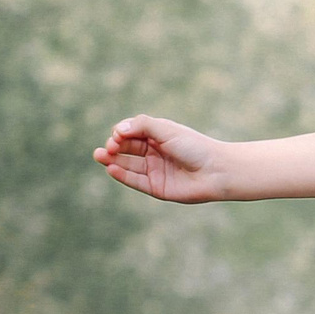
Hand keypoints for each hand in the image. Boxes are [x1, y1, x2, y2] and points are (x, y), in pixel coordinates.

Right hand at [93, 115, 227, 203]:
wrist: (216, 171)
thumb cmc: (195, 147)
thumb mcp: (167, 130)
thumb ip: (142, 126)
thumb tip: (118, 129)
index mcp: (159, 136)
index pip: (132, 132)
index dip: (122, 132)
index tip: (119, 134)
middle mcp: (156, 153)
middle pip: (127, 149)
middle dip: (114, 146)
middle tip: (106, 147)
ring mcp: (155, 170)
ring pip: (128, 165)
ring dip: (112, 160)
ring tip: (98, 155)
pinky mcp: (157, 187)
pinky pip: (135, 181)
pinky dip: (122, 175)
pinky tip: (111, 168)